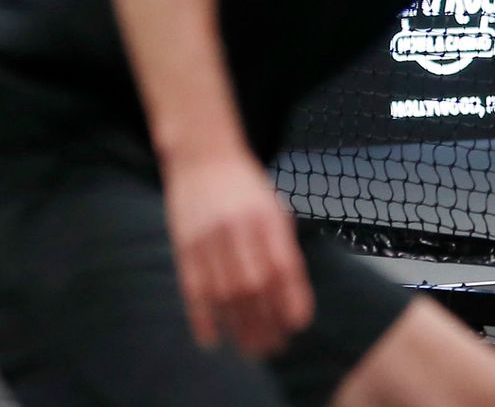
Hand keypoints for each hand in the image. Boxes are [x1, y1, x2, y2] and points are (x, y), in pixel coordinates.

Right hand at [163, 151, 313, 357]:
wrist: (203, 158)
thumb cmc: (247, 187)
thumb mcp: (274, 206)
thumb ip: (283, 244)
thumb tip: (293, 292)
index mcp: (267, 218)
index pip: (284, 266)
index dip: (292, 298)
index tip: (299, 324)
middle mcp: (238, 229)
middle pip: (254, 286)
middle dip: (266, 321)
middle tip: (275, 346)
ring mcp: (207, 238)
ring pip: (224, 293)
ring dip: (238, 326)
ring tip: (251, 349)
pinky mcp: (183, 246)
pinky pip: (192, 288)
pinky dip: (202, 318)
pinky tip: (214, 339)